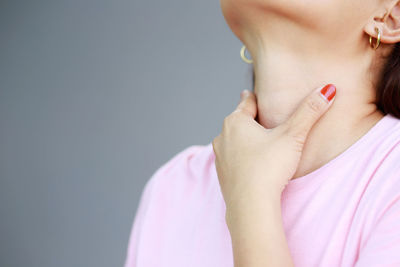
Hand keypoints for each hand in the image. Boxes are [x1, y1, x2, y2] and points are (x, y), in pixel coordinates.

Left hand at [212, 84, 335, 209]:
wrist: (250, 205)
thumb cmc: (269, 167)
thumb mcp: (293, 135)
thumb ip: (310, 111)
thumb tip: (328, 89)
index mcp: (235, 121)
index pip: (247, 102)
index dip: (255, 98)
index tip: (257, 96)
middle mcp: (222, 136)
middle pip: (239, 121)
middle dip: (251, 119)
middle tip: (262, 117)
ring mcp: (219, 157)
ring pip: (233, 141)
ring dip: (245, 139)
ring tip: (259, 141)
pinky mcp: (222, 175)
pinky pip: (233, 159)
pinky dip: (242, 158)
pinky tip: (253, 164)